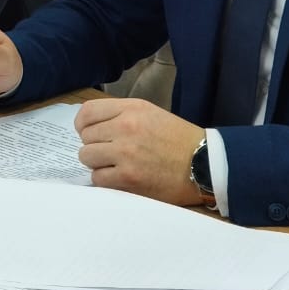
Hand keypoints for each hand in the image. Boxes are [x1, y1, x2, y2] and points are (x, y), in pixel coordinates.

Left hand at [74, 99, 206, 205]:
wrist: (205, 164)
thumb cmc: (177, 139)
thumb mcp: (150, 113)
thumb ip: (120, 115)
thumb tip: (89, 126)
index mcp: (131, 109)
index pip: (87, 112)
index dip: (83, 125)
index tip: (89, 133)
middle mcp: (125, 127)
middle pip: (85, 137)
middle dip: (94, 145)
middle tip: (110, 152)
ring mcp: (125, 153)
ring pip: (87, 157)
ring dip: (98, 163)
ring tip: (115, 165)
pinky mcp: (128, 178)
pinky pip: (98, 178)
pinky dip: (105, 179)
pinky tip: (120, 177)